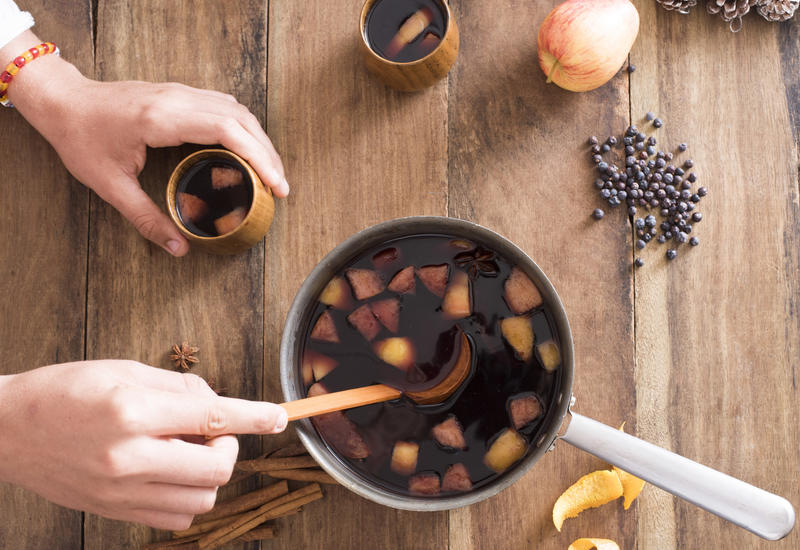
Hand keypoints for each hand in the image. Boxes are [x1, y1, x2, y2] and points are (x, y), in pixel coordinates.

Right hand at [0, 360, 287, 529]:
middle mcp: (130, 457)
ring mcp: (122, 491)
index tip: (280, 417)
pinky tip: (173, 473)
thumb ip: (179, 387)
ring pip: (201, 499)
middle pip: (216, 468)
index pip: (213, 416)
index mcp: (134, 412)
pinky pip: (176, 518)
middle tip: (216, 433)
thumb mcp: (125, 371)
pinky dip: (188, 496)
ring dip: (210, 475)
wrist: (7, 431)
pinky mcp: (115, 511)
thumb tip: (217, 402)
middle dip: (230, 449)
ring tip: (188, 451)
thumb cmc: (65, 391)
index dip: (254, 417)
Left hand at [3, 31, 287, 256]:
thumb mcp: (110, 186)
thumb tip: (178, 249)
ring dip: (259, 139)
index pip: (227, 130)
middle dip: (268, 154)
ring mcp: (179, 92)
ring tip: (271, 172)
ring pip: (236, 109)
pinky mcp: (179, 93)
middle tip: (281, 187)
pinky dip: (244, 128)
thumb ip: (146, 219)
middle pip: (241, 119)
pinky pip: (223, 105)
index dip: (259, 157)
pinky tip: (248, 148)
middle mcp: (176, 99)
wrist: (63, 103)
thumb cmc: (81, 140)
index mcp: (161, 119)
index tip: (276, 185)